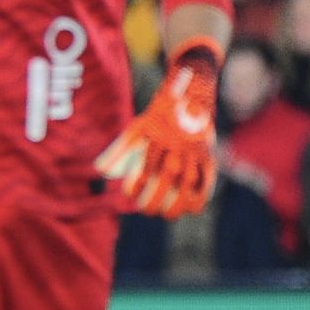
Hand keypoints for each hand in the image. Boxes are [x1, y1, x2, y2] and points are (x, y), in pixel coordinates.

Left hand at [95, 39, 220, 217]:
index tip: (129, 196)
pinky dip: (203, 194)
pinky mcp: (208, 152)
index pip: (146, 164)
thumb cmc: (158, 116)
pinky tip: (194, 210)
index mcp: (157, 135)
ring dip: (180, 201)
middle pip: (168, 175)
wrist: (192, 92)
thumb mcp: (138, 126)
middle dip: (157, 197)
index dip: (137, 183)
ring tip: (168, 216)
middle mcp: (177, 142)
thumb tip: (100, 171)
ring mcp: (194, 147)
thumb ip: (119, 149)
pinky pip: (207, 176)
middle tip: (146, 212)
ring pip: (189, 178)